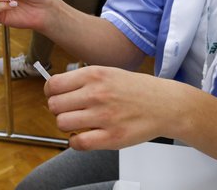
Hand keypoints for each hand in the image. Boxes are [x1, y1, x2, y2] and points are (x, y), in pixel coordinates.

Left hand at [45, 66, 184, 149]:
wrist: (166, 104)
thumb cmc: (137, 89)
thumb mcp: (108, 72)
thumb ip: (82, 79)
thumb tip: (55, 88)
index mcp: (94, 75)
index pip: (53, 85)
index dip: (51, 93)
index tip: (55, 96)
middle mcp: (96, 94)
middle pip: (54, 105)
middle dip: (58, 109)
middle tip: (69, 110)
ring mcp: (104, 116)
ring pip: (62, 123)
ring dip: (67, 125)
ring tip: (78, 123)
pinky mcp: (112, 137)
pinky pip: (78, 143)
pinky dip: (75, 142)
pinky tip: (83, 136)